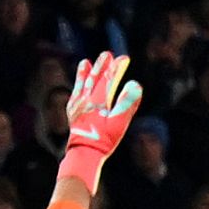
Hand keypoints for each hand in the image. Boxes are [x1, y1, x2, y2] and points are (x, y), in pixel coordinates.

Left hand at [59, 53, 144, 190]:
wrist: (84, 154)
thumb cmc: (104, 140)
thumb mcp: (119, 122)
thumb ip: (127, 103)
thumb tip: (135, 84)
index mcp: (97, 101)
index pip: (108, 79)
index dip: (117, 68)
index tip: (124, 58)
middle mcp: (85, 100)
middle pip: (94, 79)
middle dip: (102, 66)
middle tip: (107, 54)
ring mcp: (77, 107)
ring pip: (82, 85)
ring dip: (85, 73)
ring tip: (85, 62)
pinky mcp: (72, 114)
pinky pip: (74, 95)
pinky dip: (77, 87)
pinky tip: (79, 88)